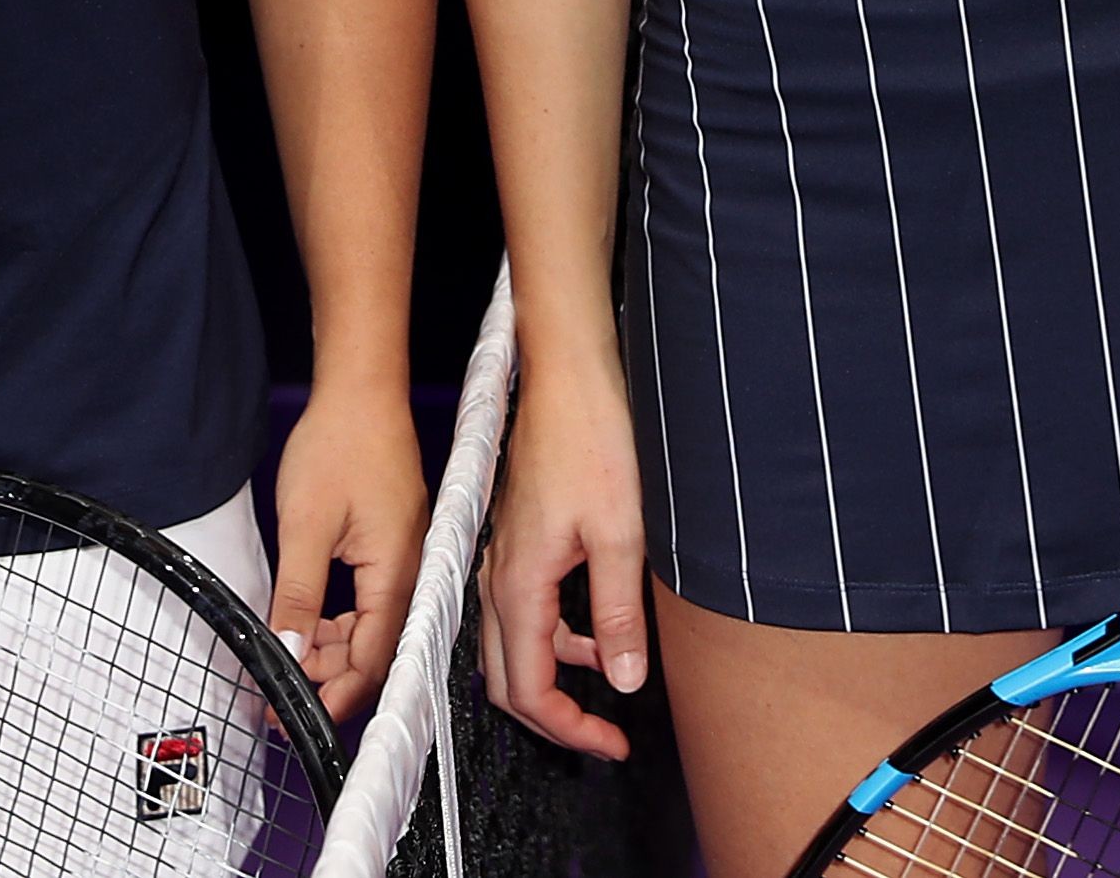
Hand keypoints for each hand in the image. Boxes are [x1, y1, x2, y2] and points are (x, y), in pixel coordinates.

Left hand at [266, 376, 429, 720]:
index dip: (334, 695)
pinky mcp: (396, 549)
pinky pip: (374, 604)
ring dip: (334, 651)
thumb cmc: (341, 443)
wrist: (360, 391)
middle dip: (331, 679)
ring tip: (291, 658)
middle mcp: (413, 572)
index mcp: (399, 573)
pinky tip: (312, 624)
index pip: (374, 659)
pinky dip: (342, 623)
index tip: (296, 714)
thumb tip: (288, 652)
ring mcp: (407, 560)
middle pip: (378, 652)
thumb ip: (298, 596)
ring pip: (375, 630)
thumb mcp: (305, 526)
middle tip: (284, 694)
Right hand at [476, 342, 649, 758]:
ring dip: (554, 677)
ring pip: (514, 647)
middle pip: (509, 679)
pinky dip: (554, 638)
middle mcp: (498, 577)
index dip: (568, 729)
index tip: (610, 744)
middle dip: (555, 717)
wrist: (567, 377)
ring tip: (606, 691)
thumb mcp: (621, 535)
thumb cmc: (590, 439)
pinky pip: (523, 612)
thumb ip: (617, 614)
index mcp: (517, 584)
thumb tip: (621, 679)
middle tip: (604, 736)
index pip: (527, 689)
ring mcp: (501, 559)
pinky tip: (593, 632)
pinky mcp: (515, 541)